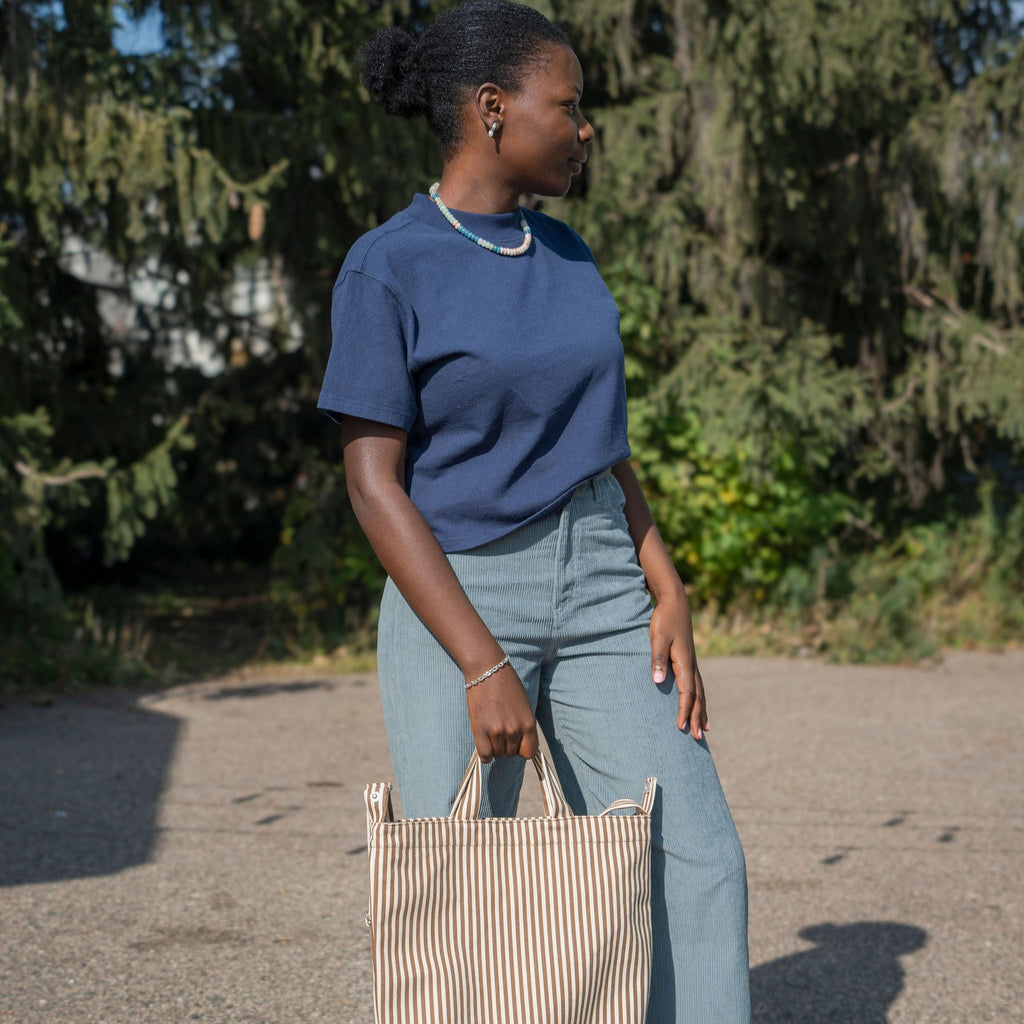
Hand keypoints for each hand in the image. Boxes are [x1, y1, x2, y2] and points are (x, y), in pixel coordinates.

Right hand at [465, 664, 538, 761]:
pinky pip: (484, 754)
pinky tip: (483, 741)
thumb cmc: (506, 684)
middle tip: (500, 729)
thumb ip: (523, 725)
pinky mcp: (481, 730)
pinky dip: (484, 752)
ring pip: (497, 754)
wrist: (487, 670)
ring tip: (491, 729)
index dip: (521, 748)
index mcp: (529, 723)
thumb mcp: (523, 706)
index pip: (529, 752)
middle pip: (511, 754)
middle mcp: (515, 730)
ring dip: (494, 746)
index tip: (516, 742)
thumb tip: (520, 743)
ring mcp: (498, 731)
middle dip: (506, 746)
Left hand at [649, 595, 707, 739]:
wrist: (675, 603)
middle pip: (697, 697)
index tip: (681, 728)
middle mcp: (691, 666)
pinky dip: (700, 698)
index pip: (687, 693)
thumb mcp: (657, 638)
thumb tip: (658, 681)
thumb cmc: (664, 620)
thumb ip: (657, 659)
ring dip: (701, 711)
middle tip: (698, 738)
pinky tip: (699, 704)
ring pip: (700, 692)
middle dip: (697, 717)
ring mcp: (692, 663)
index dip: (684, 711)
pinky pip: (697, 685)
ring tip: (705, 729)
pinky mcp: (688, 660)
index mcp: (684, 663)